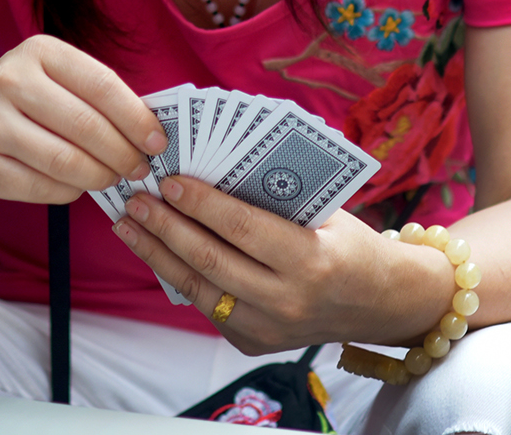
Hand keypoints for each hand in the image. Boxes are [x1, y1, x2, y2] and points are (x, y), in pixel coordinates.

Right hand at [0, 34, 165, 204]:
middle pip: (86, 126)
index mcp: (38, 52)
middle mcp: (9, 81)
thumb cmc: (17, 103)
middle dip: (123, 154)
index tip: (158, 141)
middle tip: (140, 169)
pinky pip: (41, 187)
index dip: (136, 117)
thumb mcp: (50, 79)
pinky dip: (69, 192)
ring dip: (100, 177)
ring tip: (113, 179)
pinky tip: (76, 187)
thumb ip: (94, 96)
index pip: (102, 85)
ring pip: (65, 161)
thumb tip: (150, 130)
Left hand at [112, 176, 451, 353]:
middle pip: (211, 260)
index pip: (243, 228)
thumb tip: (213, 169)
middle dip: (168, 227)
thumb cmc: (350, 244)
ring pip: (198, 289)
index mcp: (311, 261)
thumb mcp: (326, 214)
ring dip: (158, 254)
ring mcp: (267, 328)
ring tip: (131, 225)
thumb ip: (276, 199)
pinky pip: (206, 306)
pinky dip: (178, 276)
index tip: (170, 180)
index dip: (202, 204)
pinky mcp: (251, 342)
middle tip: (138, 198)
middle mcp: (287, 301)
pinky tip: (158, 250)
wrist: (380, 303)